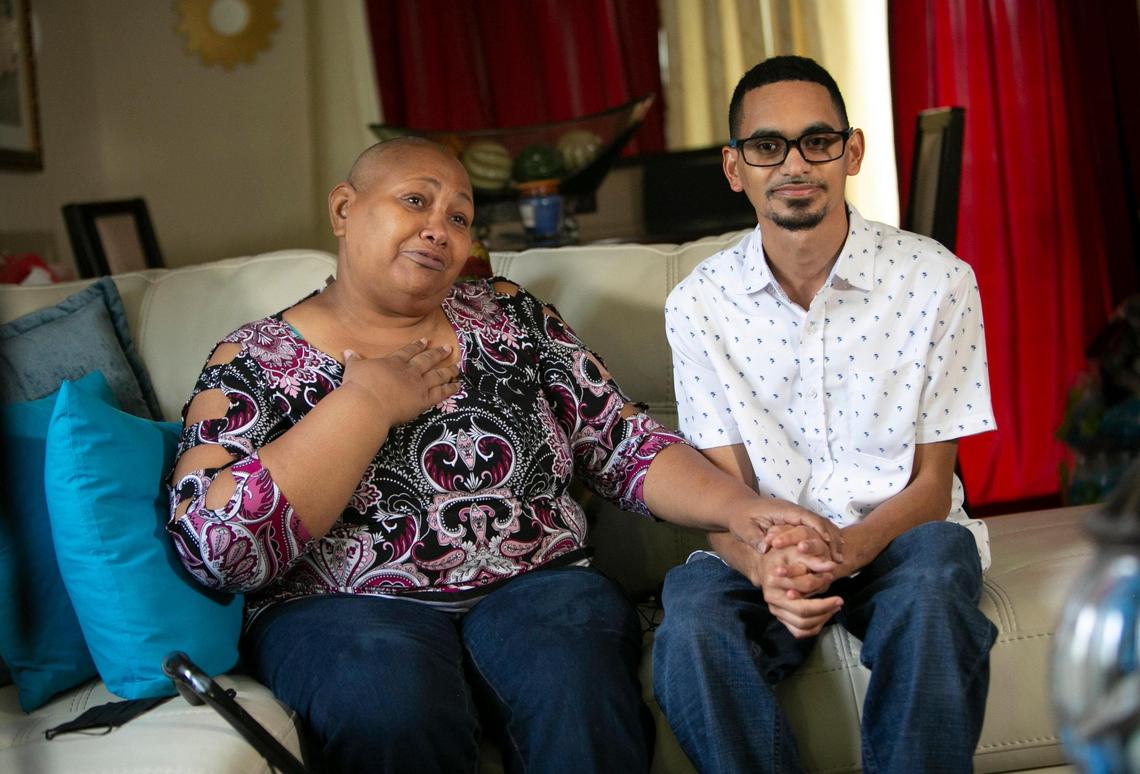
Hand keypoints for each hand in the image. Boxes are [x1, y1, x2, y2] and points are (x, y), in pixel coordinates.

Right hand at [339, 339, 459, 426]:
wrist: (368, 403)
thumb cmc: (358, 386)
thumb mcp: (354, 369)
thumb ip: (354, 360)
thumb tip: (347, 351)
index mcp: (394, 362)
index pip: (408, 351)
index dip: (418, 345)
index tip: (426, 340)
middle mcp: (409, 371)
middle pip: (427, 360)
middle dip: (438, 353)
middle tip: (449, 348)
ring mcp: (418, 385)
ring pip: (438, 375)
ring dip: (448, 370)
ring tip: (457, 367)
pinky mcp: (423, 400)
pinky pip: (441, 393)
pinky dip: (450, 389)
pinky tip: (457, 386)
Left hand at [733, 499, 843, 561]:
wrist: (737, 507)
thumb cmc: (740, 517)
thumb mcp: (743, 528)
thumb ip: (754, 538)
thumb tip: (765, 550)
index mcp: (782, 510)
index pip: (806, 517)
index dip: (819, 529)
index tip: (829, 543)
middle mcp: (793, 511)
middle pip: (819, 520)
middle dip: (831, 537)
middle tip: (839, 557)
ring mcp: (795, 515)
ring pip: (820, 524)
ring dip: (831, 539)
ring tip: (839, 558)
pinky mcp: (795, 521)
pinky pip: (814, 528)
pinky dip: (824, 539)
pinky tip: (830, 553)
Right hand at [758, 535, 842, 637]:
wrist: (766, 566)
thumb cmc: (782, 557)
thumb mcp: (795, 552)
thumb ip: (814, 560)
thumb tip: (832, 566)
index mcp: (774, 581)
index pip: (803, 586)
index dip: (821, 583)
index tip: (832, 577)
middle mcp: (772, 598)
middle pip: (802, 611)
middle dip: (825, 607)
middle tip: (839, 600)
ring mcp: (775, 610)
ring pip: (801, 625)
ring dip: (822, 619)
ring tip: (834, 608)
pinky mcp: (780, 618)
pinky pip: (798, 632)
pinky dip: (814, 628)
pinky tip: (824, 617)